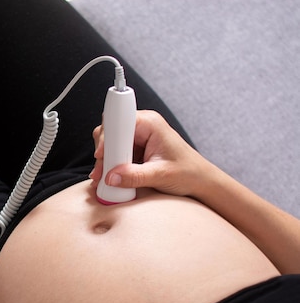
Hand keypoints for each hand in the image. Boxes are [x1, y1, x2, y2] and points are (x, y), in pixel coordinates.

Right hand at [90, 110, 212, 197]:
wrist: (200, 181)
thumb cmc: (188, 173)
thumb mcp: (160, 175)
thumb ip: (133, 176)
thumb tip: (110, 177)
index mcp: (150, 124)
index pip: (119, 121)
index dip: (108, 137)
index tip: (102, 155)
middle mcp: (142, 127)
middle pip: (110, 132)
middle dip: (103, 153)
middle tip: (103, 172)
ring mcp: (137, 138)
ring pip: (109, 145)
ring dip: (105, 162)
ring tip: (106, 178)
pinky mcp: (134, 150)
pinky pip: (115, 154)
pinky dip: (111, 166)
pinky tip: (111, 178)